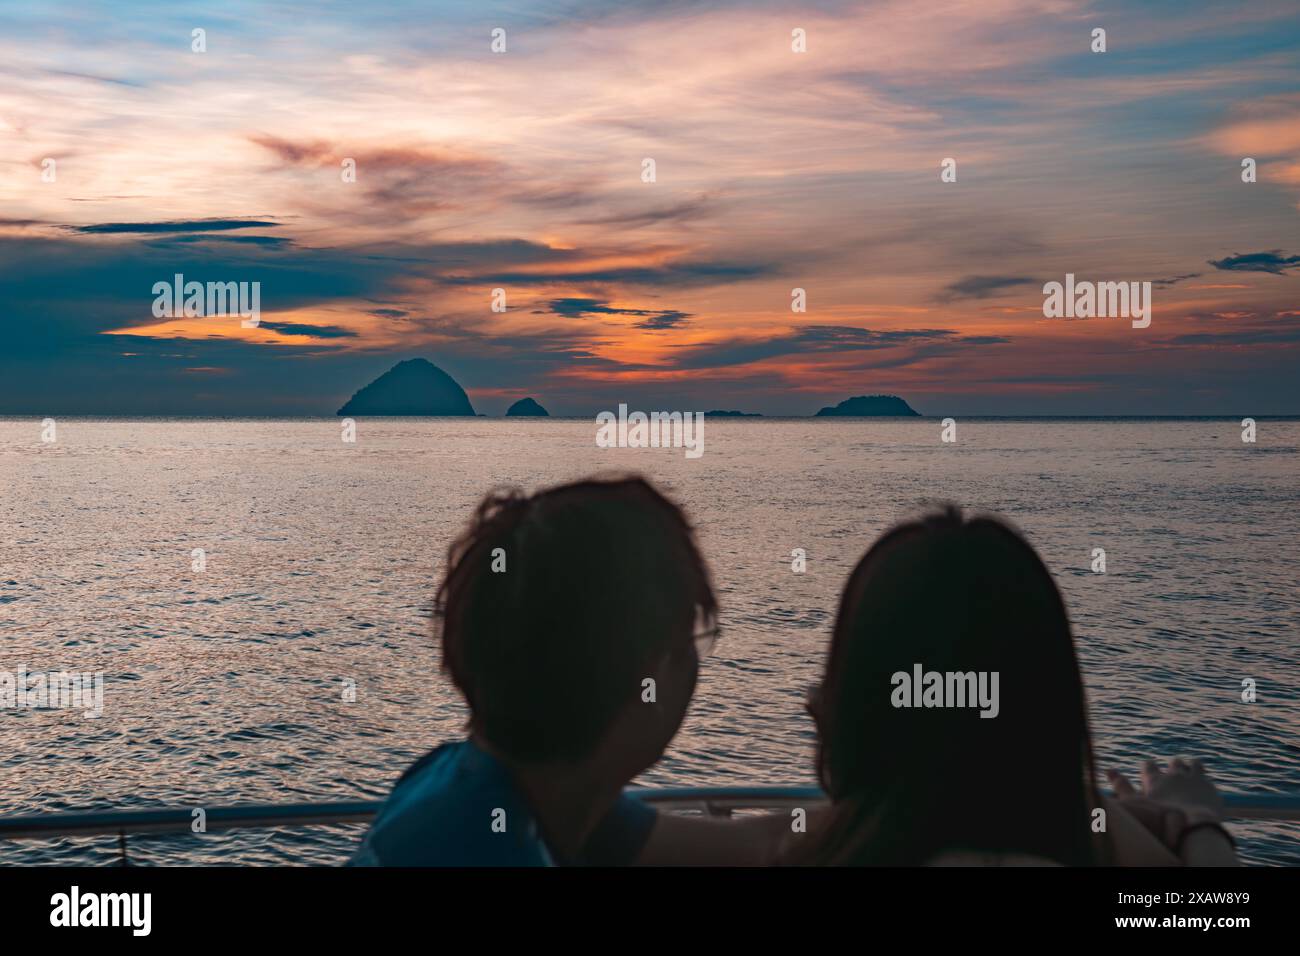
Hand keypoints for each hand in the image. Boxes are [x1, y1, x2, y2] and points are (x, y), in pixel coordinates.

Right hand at [1106, 758, 1232, 860]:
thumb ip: (1122, 787)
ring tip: (1190, 772)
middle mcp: (1174, 774)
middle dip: (1173, 766)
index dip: (1149, 768)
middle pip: (1174, 763)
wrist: (1193, 827)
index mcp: (1155, 779)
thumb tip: (1109, 769)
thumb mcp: (1136, 804)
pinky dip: (1203, 778)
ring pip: (1193, 764)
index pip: (1149, 766)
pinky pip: (1206, 775)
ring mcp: (1193, 778)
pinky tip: (1204, 786)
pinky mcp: (1209, 786)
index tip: (1149, 771)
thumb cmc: (1161, 819)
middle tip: (1173, 774)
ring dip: (1190, 766)